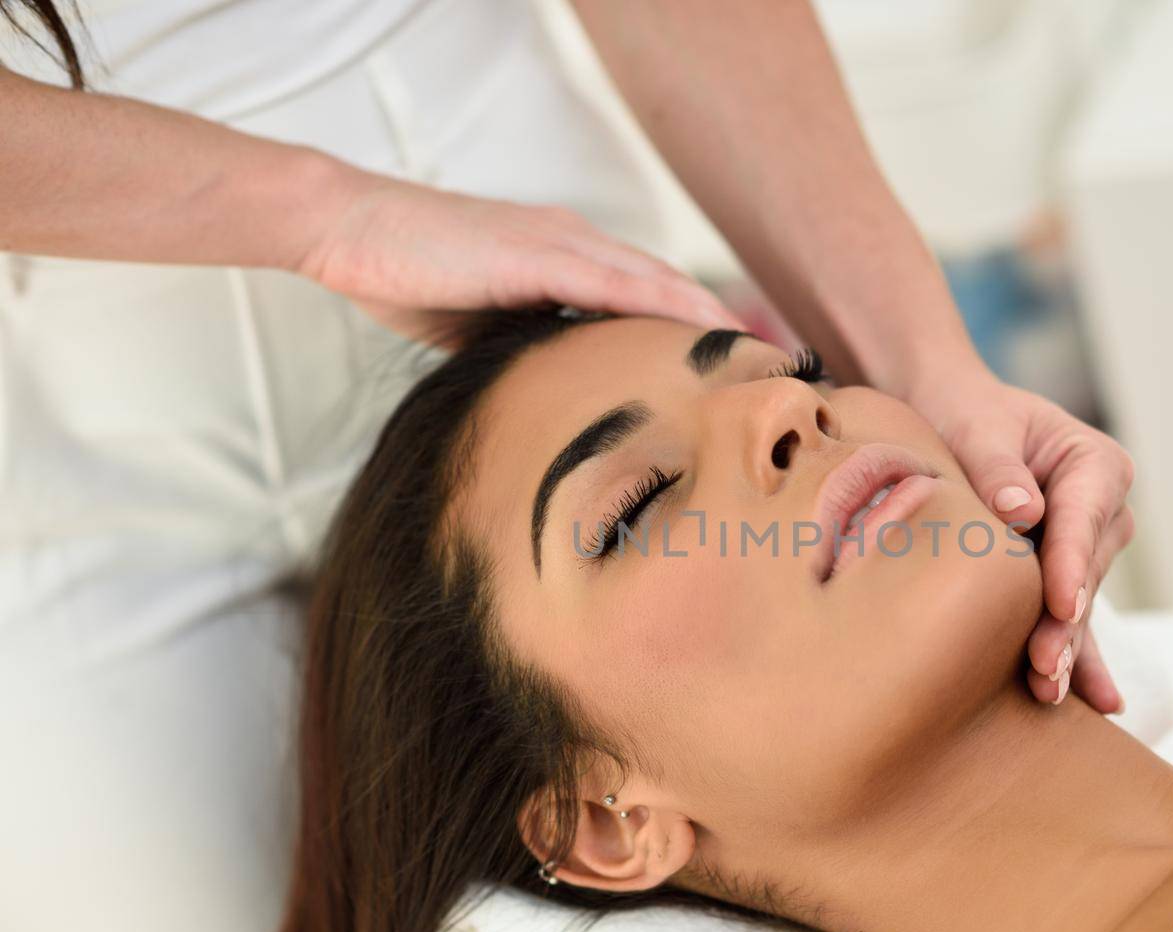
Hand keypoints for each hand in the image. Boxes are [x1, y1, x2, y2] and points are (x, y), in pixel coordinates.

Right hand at [297, 173, 741, 337]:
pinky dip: (662, 306)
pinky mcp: (536, 253)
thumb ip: (526, 354)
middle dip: (718, 326)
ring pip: (654, 282)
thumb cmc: (407, 278)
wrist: (350, 230)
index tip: (731, 371)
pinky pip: (615, 282)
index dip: (691, 331)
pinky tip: (698, 330)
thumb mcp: (482, 330)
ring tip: (753, 356)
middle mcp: (575, 247)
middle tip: (768, 367)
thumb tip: (553, 406)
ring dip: (707, 317)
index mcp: (564, 265)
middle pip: (666, 288)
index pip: (645, 300)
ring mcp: (559, 244)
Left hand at [915, 372, 1135, 712]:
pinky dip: (1080, 658)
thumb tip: (1024, 510)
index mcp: (1096, 463)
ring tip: (1050, 689)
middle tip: (1047, 667)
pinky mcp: (1064, 577)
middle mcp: (1103, 510)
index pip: (1084, 518)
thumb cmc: (966, 414)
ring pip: (1077, 604)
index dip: (1071, 564)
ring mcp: (1087, 548)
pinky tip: (1100, 703)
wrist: (952, 416)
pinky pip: (1071, 620)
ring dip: (1066, 647)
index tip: (1062, 603)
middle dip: (1066, 622)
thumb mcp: (978, 426)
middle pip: (1084, 572)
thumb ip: (998, 465)